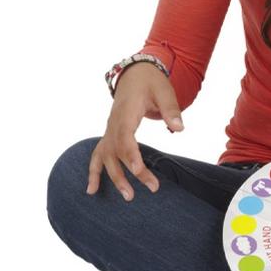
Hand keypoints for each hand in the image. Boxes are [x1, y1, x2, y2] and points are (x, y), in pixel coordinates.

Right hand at [86, 62, 183, 200]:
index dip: (130, 155)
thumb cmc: (151, 82)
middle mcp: (114, 123)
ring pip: (105, 156)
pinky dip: (93, 172)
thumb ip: (171, 109)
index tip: (138, 171)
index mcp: (126, 112)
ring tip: (127, 197)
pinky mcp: (110, 134)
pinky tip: (91, 190)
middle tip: (150, 188)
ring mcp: (109, 130)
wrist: (135, 74)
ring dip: (113, 177)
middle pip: (116, 151)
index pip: (125, 137)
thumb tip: (179, 129)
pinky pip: (97, 154)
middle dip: (129, 172)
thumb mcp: (164, 91)